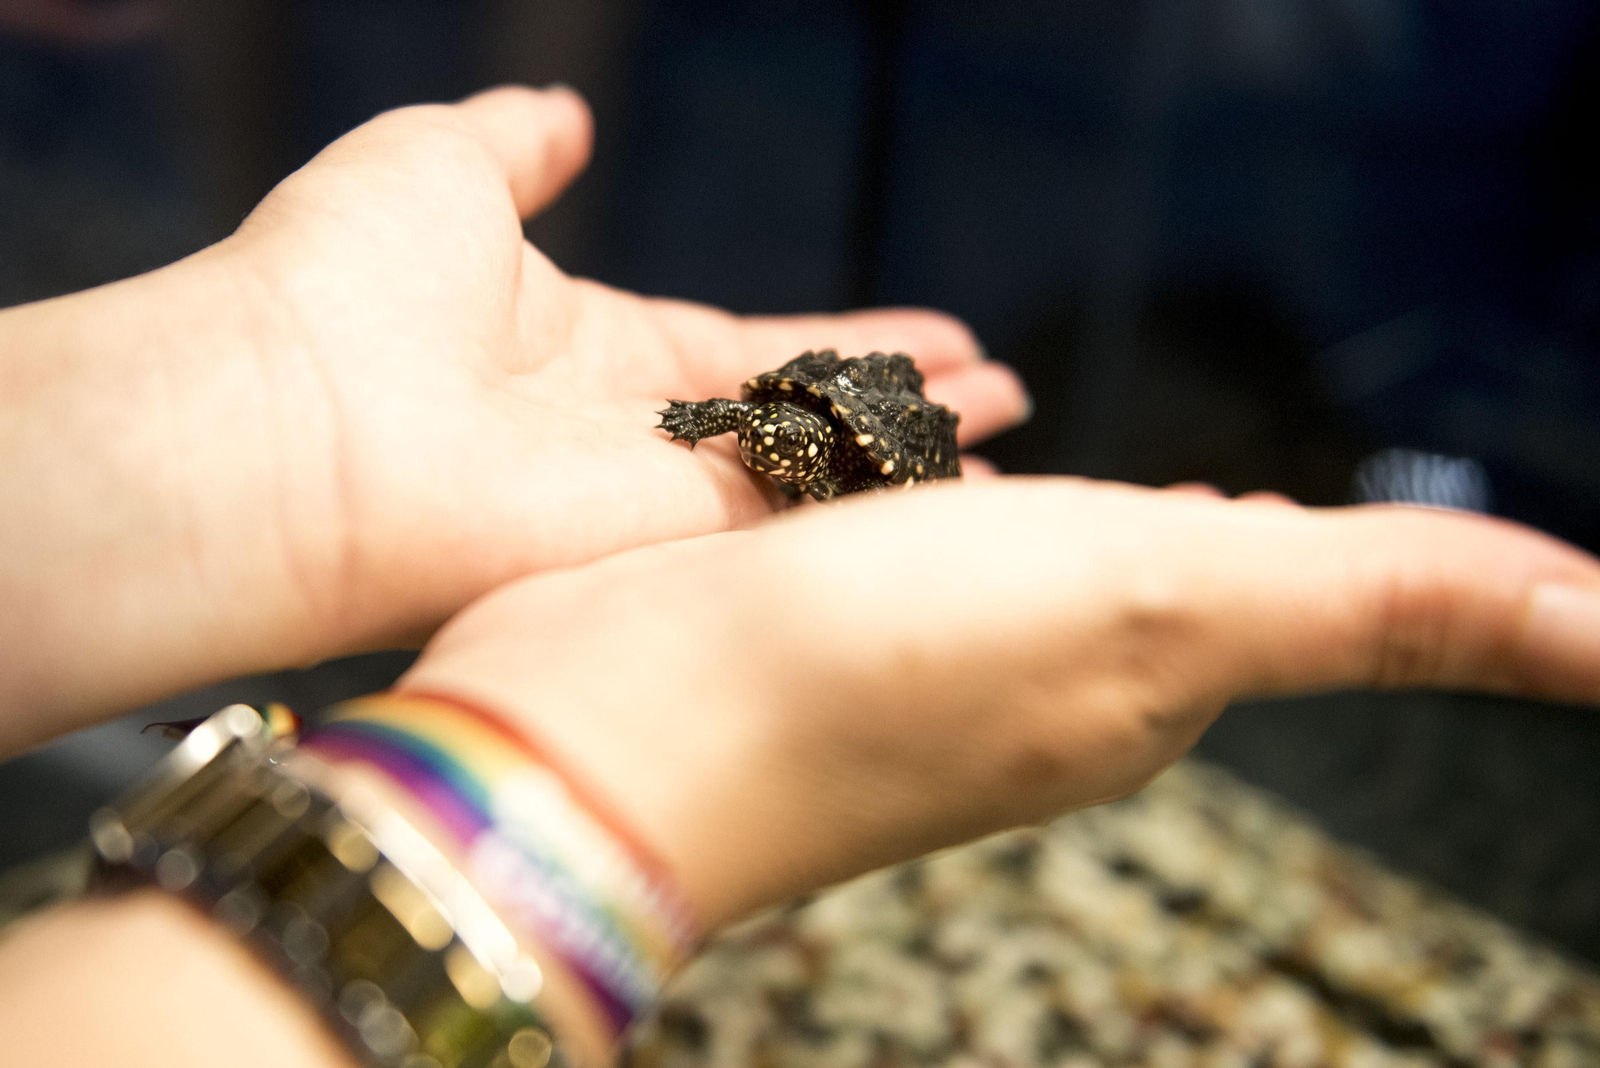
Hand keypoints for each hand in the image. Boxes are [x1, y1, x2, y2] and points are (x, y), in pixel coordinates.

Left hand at [0, 85, 1025, 745]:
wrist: (284, 423)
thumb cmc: (341, 280)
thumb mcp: (441, 164)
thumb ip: (518, 142)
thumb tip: (564, 114)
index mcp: (591, 344)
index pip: (748, 347)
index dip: (842, 341)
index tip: (932, 333)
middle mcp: (637, 433)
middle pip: (802, 419)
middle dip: (903, 406)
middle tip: (1001, 394)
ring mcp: (656, 502)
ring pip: (817, 480)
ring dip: (917, 457)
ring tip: (1015, 435)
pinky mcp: (668, 551)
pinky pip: (798, 526)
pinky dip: (881, 509)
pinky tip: (970, 493)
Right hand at [400, 479, 1599, 925]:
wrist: (603, 733)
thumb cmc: (867, 668)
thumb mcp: (1157, 598)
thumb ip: (1377, 605)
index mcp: (1158, 674)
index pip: (1321, 604)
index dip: (1420, 581)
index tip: (1510, 584)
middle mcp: (1062, 682)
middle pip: (1202, 594)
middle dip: (1281, 552)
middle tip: (1350, 529)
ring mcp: (942, 663)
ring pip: (1071, 570)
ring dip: (1127, 525)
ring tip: (1166, 489)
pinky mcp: (833, 623)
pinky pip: (949, 552)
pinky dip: (986, 512)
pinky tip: (966, 496)